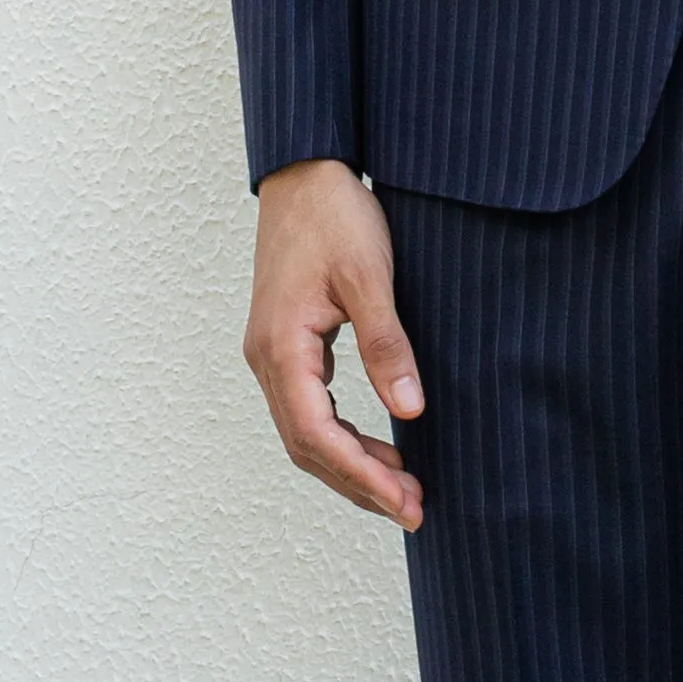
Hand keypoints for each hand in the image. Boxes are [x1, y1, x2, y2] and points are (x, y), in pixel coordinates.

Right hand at [243, 159, 425, 526]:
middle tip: (415, 511)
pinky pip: (308, 410)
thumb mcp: (370, 276)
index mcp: (282, 347)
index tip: (406, 503)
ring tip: (404, 489)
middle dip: (360, 485)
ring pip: (305, 434)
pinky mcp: (286, 345)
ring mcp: (272, 354)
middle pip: (307, 447)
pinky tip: (380, 447)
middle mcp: (267, 358)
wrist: (304, 170)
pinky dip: (343, 439)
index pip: (317, 435)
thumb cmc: (334, 214)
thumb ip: (387, 345)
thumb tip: (410, 412)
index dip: (362, 476)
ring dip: (352, 466)